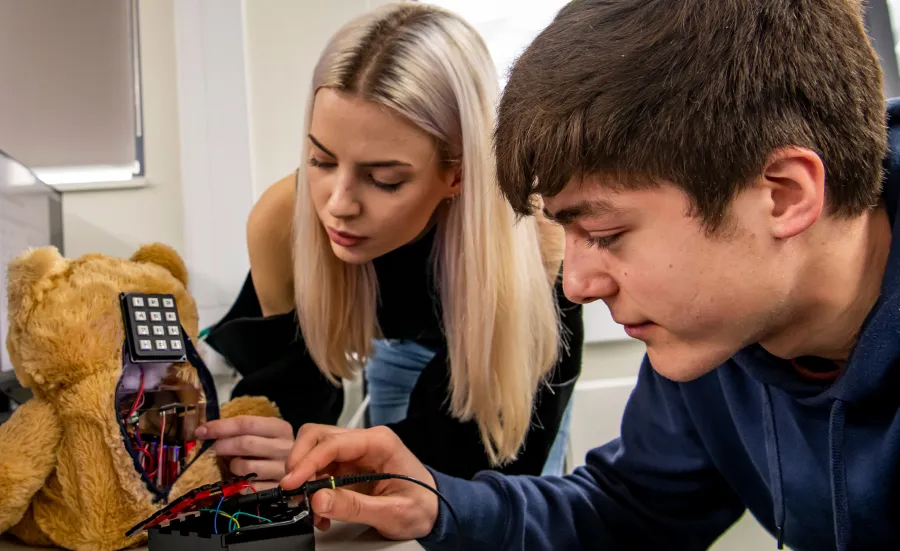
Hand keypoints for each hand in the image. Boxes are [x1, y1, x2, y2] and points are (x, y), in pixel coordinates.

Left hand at [196, 416, 293, 488]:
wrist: (304, 471)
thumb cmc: (277, 448)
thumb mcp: (268, 433)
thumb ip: (246, 430)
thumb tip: (208, 431)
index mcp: (281, 428)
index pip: (246, 423)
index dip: (221, 427)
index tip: (201, 431)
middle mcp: (285, 447)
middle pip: (245, 443)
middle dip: (222, 445)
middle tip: (212, 448)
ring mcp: (283, 470)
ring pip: (244, 467)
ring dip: (232, 466)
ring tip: (234, 465)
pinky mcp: (278, 489)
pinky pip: (248, 487)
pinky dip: (239, 483)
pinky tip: (242, 479)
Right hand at [281, 424, 437, 539]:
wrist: (435, 511)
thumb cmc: (423, 506)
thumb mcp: (392, 512)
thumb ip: (354, 506)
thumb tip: (319, 499)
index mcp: (379, 442)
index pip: (332, 442)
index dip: (307, 462)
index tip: (293, 483)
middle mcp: (365, 441)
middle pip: (317, 437)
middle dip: (300, 462)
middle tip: (293, 490)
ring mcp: (355, 453)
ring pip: (314, 451)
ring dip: (304, 477)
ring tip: (310, 506)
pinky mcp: (348, 467)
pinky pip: (320, 470)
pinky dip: (312, 487)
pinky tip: (320, 509)